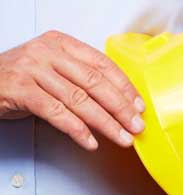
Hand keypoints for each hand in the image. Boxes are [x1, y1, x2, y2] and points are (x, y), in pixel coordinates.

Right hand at [0, 30, 144, 149]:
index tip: (139, 106)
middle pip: (94, 83)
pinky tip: (90, 141)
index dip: (124, 87)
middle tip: (136, 126)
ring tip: (121, 138)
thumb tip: (121, 103)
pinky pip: (57, 113)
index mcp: (61, 44)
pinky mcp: (21, 90)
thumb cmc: (22, 79)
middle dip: (120, 108)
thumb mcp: (53, 70)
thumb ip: (81, 79)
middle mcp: (47, 52)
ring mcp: (33, 70)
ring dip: (105, 123)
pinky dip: (77, 130)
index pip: (102, 64)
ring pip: (79, 100)